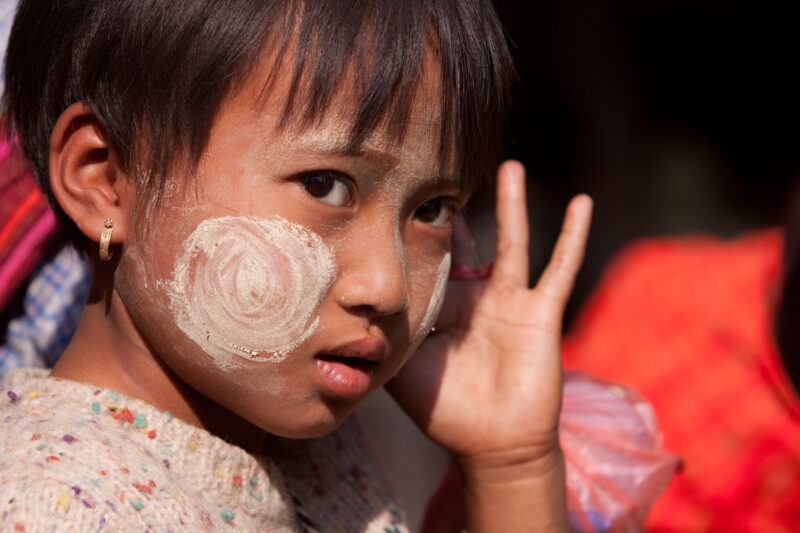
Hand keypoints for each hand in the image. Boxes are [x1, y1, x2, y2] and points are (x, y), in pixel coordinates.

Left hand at [386, 160, 591, 530]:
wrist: (492, 444)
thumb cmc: (445, 410)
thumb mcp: (402, 368)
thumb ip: (380, 338)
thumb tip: (341, 314)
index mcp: (443, 307)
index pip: (431, 256)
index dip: (418, 225)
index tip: (400, 185)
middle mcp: (475, 297)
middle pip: (469, 239)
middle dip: (459, 205)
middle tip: (445, 162)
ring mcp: (510, 301)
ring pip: (512, 240)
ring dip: (513, 203)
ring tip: (509, 164)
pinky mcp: (541, 311)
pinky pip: (560, 268)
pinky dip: (573, 236)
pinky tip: (584, 203)